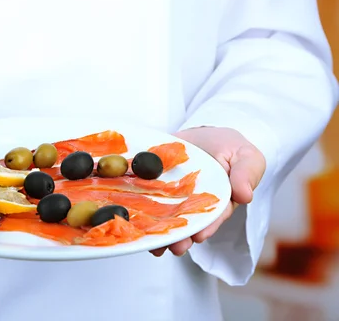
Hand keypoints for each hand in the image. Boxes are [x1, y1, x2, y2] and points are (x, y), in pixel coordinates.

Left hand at [150, 127, 265, 256]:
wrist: (202, 136)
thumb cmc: (229, 148)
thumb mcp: (246, 155)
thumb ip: (248, 173)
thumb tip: (245, 195)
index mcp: (219, 203)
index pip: (214, 217)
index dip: (207, 226)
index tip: (200, 235)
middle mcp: (194, 206)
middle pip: (188, 224)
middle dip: (182, 237)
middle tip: (177, 247)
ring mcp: (173, 199)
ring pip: (167, 218)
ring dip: (162, 233)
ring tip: (156, 245)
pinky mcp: (155, 187)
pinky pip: (146, 199)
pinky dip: (139, 211)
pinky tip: (134, 223)